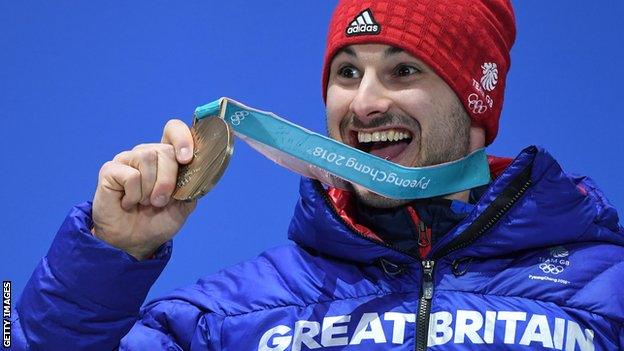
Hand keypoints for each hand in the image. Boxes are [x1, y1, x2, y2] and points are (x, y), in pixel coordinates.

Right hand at [92, 119, 196, 259]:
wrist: (134, 242)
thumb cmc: (157, 221)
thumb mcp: (184, 206)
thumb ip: (193, 186)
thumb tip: (201, 172)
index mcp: (166, 158)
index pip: (174, 130)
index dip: (182, 138)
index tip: (187, 159)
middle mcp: (146, 153)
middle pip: (165, 150)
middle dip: (168, 180)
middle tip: (160, 201)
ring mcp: (127, 159)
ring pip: (147, 158)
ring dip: (151, 189)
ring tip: (144, 203)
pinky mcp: (110, 170)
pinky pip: (131, 175)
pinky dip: (134, 195)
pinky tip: (128, 203)